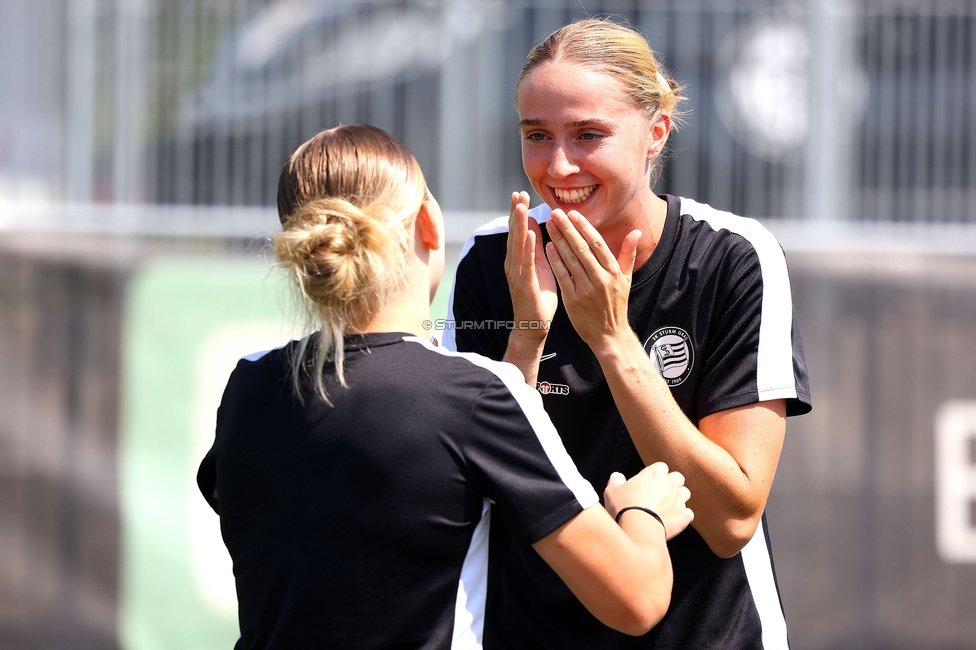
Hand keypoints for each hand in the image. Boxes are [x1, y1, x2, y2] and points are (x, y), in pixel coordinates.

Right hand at [504, 191, 557, 344]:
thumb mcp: (539, 267)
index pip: (517, 231)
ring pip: (517, 245)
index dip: (517, 213)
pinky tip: (531, 235)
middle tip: (517, 193)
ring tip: (521, 207)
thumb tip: (534, 224)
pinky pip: (526, 263)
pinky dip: (527, 248)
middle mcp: (513, 264)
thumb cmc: (538, 297)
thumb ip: (535, 247)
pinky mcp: (524, 284)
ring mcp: (516, 274)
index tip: (520, 194)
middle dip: (515, 213)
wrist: (534, 326)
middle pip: (513, 234)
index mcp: (518, 259)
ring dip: (519, 226)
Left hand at [544, 209, 640, 350]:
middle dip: (567, 229)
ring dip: (558, 240)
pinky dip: (555, 261)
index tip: (573, 213)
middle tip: (556, 213)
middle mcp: (600, 278)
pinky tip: (547, 247)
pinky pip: (562, 276)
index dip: (584, 227)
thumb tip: (637, 232)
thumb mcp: (627, 279)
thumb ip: (628, 253)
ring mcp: (586, 289)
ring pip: (570, 259)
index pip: (597, 243)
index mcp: (613, 271)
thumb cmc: (616, 305)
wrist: (609, 334)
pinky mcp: (573, 299)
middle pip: (582, 248)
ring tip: (549, 225)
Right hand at [604, 463, 693, 540]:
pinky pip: (688, 513)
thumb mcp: (611, 491)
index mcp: (653, 474)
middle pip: (677, 477)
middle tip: (661, 493)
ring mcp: (678, 500)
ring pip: (685, 493)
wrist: (638, 529)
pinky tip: (673, 521)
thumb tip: (617, 476)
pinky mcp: (684, 516)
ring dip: (679, 498)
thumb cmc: (624, 508)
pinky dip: (682, 516)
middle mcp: (669, 484)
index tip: (650, 482)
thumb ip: (616, 480)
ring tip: (668, 507)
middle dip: (672, 483)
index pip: (661, 467)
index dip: (656, 474)